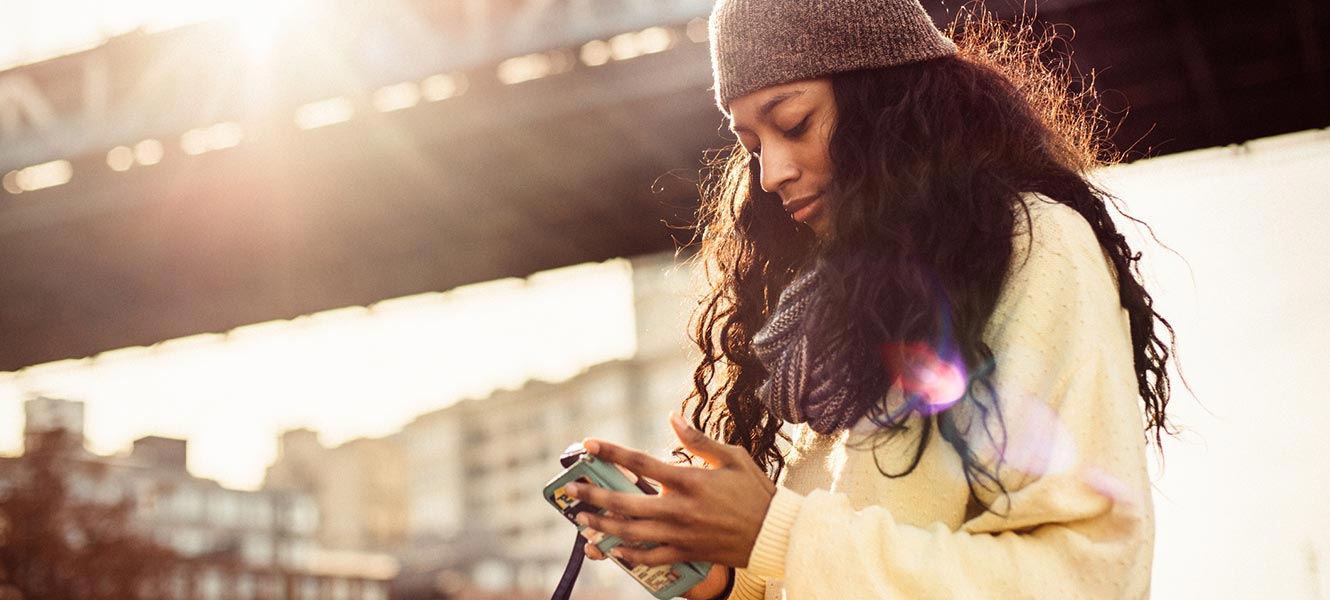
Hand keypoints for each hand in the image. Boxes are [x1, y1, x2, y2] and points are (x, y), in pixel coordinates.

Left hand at [564, 413, 776, 568]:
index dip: (611, 452)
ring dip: (602, 526)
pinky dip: (629, 556)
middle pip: (625, 502)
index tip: (588, 445)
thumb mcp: (732, 457)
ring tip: (582, 520)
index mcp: (690, 480)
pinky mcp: (686, 553)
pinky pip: (650, 558)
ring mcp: (681, 534)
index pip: (641, 463)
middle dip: (593, 495)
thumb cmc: (755, 491)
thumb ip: (698, 439)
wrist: (775, 532)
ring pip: (631, 533)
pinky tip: (613, 550)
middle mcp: (680, 508)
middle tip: (571, 490)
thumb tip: (671, 417)